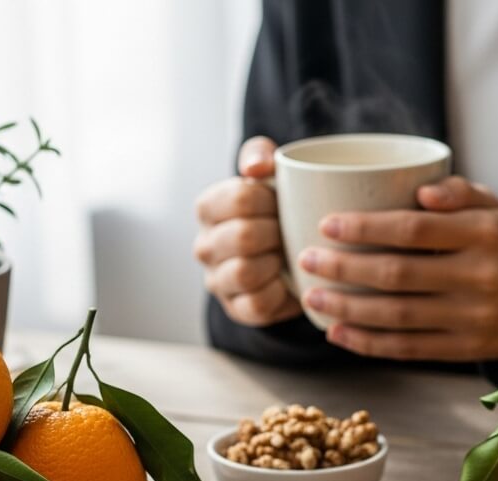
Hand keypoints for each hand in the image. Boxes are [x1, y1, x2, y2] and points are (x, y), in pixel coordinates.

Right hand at [193, 136, 300, 326]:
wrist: (292, 252)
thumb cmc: (279, 208)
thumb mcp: (271, 173)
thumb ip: (260, 154)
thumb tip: (254, 168)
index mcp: (209, 207)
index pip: (240, 198)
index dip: (271, 201)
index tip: (282, 203)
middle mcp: (205, 245)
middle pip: (243, 236)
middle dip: (276, 233)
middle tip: (289, 230)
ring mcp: (217, 280)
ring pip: (244, 272)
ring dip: (275, 262)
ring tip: (286, 254)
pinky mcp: (236, 308)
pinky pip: (256, 304)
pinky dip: (278, 292)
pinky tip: (286, 280)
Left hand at [298, 176, 497, 360]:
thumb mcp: (494, 206)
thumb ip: (457, 191)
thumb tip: (419, 190)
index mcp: (483, 233)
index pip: (413, 230)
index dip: (365, 229)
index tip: (326, 225)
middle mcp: (479, 276)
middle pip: (398, 275)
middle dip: (344, 268)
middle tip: (306, 260)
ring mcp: (472, 317)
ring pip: (397, 316)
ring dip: (348, 308)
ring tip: (313, 298)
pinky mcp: (466, 349)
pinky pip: (409, 348)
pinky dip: (369, 343)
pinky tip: (338, 332)